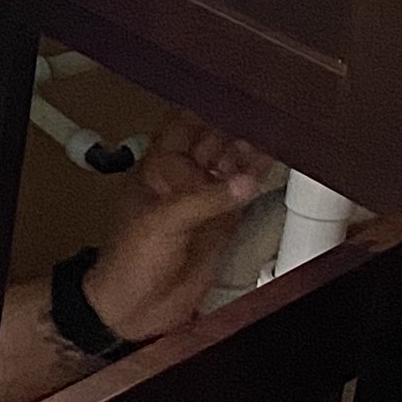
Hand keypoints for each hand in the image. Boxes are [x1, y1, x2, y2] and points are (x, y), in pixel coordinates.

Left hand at [87, 109, 280, 344]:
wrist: (132, 310)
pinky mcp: (222, 224)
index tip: (234, 92)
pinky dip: (258, 179)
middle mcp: (182, 180)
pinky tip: (273, 163)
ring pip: (232, 165)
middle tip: (265, 111)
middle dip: (237, 125)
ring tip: (274, 133)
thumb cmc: (127, 262)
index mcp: (157, 169)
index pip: (184, 126)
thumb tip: (245, 182)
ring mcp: (204, 201)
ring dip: (251, 150)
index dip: (205, 107)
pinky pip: (244, 194)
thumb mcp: (162, 223)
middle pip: (214, 141)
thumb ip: (205, 199)